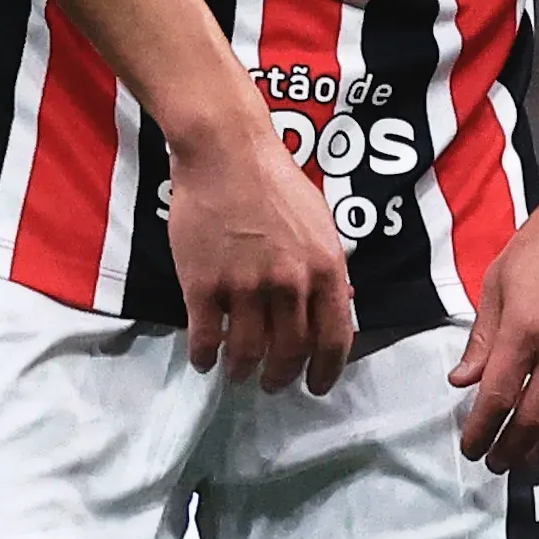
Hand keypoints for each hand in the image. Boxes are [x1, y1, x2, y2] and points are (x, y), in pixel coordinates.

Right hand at [164, 115, 357, 396]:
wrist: (225, 152)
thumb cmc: (275, 182)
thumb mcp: (320, 224)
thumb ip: (327, 269)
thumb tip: (335, 306)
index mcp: (325, 270)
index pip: (334, 340)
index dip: (326, 372)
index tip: (317, 386)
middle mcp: (290, 285)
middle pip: (289, 353)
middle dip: (280, 377)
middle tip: (271, 383)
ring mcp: (245, 286)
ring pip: (247, 353)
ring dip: (242, 371)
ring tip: (237, 372)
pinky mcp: (203, 285)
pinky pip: (206, 338)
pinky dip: (205, 357)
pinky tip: (203, 360)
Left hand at [453, 186, 538, 475]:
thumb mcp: (499, 280)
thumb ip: (483, 336)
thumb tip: (462, 380)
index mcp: (525, 325)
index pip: (498, 396)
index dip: (482, 431)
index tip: (473, 448)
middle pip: (536, 417)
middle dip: (513, 449)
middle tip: (501, 463)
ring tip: (535, 460)